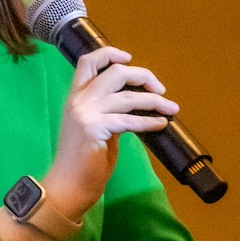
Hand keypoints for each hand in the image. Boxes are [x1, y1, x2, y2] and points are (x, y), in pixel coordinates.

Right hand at [44, 46, 178, 217]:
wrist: (67, 186)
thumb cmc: (82, 162)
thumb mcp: (95, 128)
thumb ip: (108, 111)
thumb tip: (136, 103)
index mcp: (75, 97)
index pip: (88, 62)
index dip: (110, 54)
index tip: (129, 57)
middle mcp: (78, 101)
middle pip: (115, 72)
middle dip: (143, 76)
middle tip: (160, 89)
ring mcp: (85, 114)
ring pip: (128, 97)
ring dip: (155, 101)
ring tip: (172, 109)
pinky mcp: (94, 129)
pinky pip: (129, 120)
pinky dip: (150, 121)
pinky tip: (161, 124)